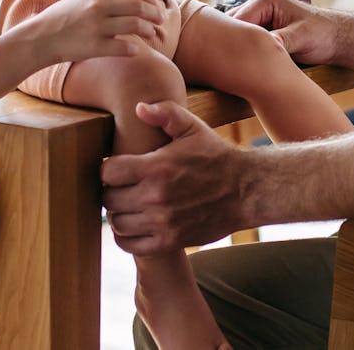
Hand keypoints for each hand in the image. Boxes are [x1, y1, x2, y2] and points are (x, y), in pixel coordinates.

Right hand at [29, 0, 162, 66]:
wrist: (40, 38)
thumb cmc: (63, 17)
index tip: (156, 5)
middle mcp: (98, 6)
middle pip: (138, 6)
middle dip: (154, 13)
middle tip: (160, 20)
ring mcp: (96, 26)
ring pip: (135, 25)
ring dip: (148, 30)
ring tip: (152, 34)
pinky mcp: (94, 46)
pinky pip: (124, 47)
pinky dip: (134, 49)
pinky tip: (137, 50)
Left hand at [101, 100, 250, 252]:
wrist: (246, 190)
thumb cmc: (216, 156)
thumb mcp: (193, 127)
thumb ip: (165, 113)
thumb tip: (138, 108)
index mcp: (156, 167)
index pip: (108, 172)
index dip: (108, 169)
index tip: (117, 168)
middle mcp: (155, 196)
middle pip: (109, 198)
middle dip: (112, 191)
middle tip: (122, 187)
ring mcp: (162, 222)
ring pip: (117, 222)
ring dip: (119, 213)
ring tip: (129, 205)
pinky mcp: (169, 242)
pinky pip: (130, 245)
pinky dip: (126, 237)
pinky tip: (134, 225)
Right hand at [230, 0, 338, 65]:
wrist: (337, 38)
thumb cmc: (324, 34)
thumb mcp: (301, 38)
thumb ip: (279, 41)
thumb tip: (258, 49)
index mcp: (266, 0)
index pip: (236, 20)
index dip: (231, 39)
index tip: (228, 58)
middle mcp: (259, 5)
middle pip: (232, 25)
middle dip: (231, 44)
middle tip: (231, 64)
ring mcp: (259, 17)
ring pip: (237, 34)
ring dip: (237, 48)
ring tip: (238, 65)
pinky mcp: (262, 29)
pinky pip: (245, 40)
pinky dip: (244, 50)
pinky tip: (246, 63)